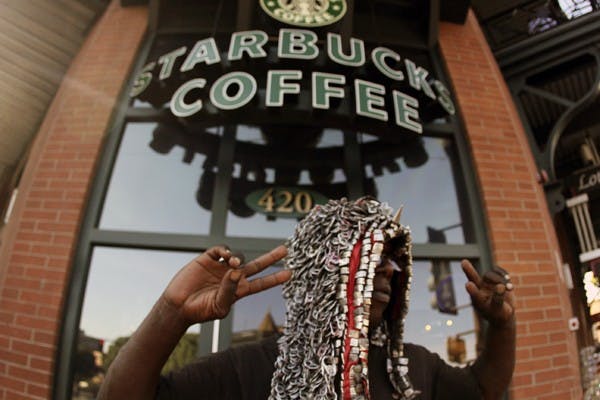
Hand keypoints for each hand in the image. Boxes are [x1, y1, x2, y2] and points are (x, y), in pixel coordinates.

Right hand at [162, 245, 290, 325]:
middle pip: (257, 265)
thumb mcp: (219, 306)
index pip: (262, 283)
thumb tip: (237, 270)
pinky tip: (226, 257)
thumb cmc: (201, 310)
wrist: (179, 305)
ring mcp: (221, 267)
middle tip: (285, 249)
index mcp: (240, 290)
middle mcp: (233, 277)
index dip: (275, 278)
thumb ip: (230, 290)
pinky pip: (222, 250)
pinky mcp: (208, 259)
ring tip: (234, 264)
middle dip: (271, 257)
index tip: (289, 274)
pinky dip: (227, 251)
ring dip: (239, 258)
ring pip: (239, 256)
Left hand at [461, 260, 514, 327]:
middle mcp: (478, 289)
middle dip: (468, 270)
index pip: (474, 294)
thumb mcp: (498, 310)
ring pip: (490, 275)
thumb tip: (500, 286)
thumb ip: (498, 299)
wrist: (503, 312)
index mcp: (477, 299)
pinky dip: (503, 274)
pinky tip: (508, 279)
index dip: (473, 290)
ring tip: (510, 288)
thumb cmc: (498, 314)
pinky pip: (497, 270)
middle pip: (473, 277)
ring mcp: (485, 283)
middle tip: (463, 262)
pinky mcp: (494, 278)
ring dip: (501, 280)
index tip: (468, 285)